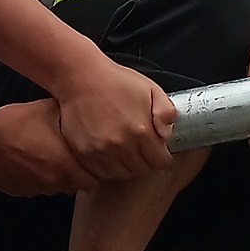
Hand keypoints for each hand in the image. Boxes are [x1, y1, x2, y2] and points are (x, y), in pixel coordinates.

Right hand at [0, 100, 96, 195]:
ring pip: (51, 188)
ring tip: (43, 157)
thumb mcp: (51, 110)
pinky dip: (32, 177)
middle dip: (73, 174)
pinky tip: (26, 160)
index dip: (92, 172)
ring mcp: (32, 189)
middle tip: (67, 157)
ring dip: (51, 176)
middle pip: (72, 186)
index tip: (88, 163)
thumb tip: (84, 117)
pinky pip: (31, 187)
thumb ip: (73, 119)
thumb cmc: (16, 121)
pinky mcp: (15, 190)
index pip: (92, 183)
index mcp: (65, 168)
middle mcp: (51, 184)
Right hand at [57, 52, 176, 179]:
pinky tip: (107, 153)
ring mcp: (100, 151)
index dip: (161, 156)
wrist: (80, 77)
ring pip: (120, 173)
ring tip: (123, 150)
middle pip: (140, 170)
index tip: (157, 150)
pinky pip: (99, 172)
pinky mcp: (83, 153)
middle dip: (144, 161)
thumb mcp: (150, 89)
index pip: (160, 162)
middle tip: (139, 148)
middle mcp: (121, 145)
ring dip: (124, 165)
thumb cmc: (114, 81)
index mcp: (141, 131)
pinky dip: (105, 167)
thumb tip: (168, 133)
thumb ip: (166, 111)